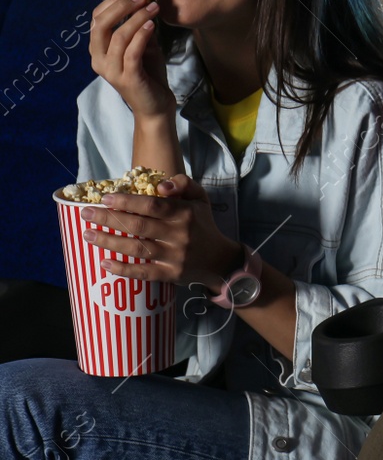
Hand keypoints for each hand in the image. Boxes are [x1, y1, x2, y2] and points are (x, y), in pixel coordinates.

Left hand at [87, 175, 242, 290]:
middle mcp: (179, 235)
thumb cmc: (202, 224)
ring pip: (137, 249)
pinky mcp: (170, 274)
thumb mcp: (200, 199)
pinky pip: (143, 273)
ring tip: (87, 235)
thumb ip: (183, 184)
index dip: (127, 201)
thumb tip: (160, 185)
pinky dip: (122, 269)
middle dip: (109, 219)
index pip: (152, 205)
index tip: (105, 198)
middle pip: (139, 226)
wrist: (219, 259)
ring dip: (109, 242)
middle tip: (86, 213)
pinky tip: (104, 263)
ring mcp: (174, 256)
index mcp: (185, 213)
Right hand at [88, 0, 172, 118]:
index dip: (113, 0)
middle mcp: (98, 60)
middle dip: (121, 6)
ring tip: (153, 7)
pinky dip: (141, 35)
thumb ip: (140, 27)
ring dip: (136, 18)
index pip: (97, 18)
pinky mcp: (127, 78)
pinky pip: (131, 51)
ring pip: (118, 36)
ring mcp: (111, 70)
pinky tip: (152, 25)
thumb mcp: (144, 46)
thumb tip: (147, 0)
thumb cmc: (149, 75)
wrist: (156, 106)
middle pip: (101, 24)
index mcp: (98, 50)